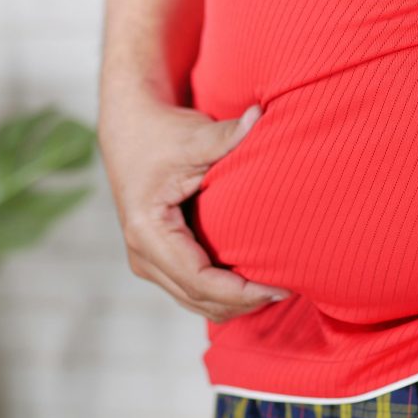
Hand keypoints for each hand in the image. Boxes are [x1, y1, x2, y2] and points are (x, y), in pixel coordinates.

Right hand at [98, 90, 290, 321]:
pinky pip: (193, 290)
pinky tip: (254, 280)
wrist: (130, 131)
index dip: (242, 292)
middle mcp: (142, 255)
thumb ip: (227, 135)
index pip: (199, 280)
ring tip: (275, 288)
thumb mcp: (193, 136)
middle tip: (287, 289)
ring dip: (234, 302)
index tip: (280, 288)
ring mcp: (147, 262)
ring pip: (196, 301)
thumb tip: (260, 115)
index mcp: (147, 231)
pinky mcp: (158, 260)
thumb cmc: (161, 133)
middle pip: (199, 299)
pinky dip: (223, 293)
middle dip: (243, 302)